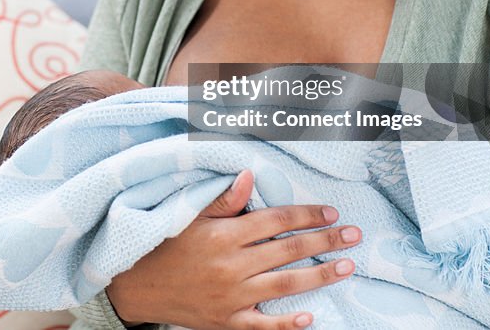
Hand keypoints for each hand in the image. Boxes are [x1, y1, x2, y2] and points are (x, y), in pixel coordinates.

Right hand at [106, 169, 360, 329]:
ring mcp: (231, 297)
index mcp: (224, 235)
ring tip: (346, 267)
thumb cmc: (165, 244)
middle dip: (325, 242)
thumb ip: (223, 199)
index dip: (306, 215)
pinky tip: (310, 317)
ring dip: (319, 276)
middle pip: (288, 251)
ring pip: (285, 285)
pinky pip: (263, 325)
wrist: (136, 285)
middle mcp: (232, 266)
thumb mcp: (190, 215)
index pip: (275, 221)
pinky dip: (287, 324)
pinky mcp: (226, 321)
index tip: (331, 213)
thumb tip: (250, 175)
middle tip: (353, 235)